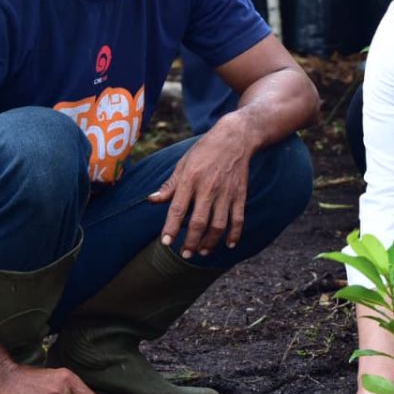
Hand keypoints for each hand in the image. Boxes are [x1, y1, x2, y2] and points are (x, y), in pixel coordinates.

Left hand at [148, 116, 256, 256]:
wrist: (235, 138)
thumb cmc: (204, 151)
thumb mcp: (183, 164)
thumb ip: (170, 185)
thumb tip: (152, 200)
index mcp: (190, 179)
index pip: (178, 209)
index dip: (171, 227)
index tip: (165, 242)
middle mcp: (208, 188)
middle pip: (199, 222)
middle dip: (190, 241)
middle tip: (185, 254)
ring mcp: (226, 192)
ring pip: (218, 225)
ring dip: (210, 242)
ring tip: (202, 252)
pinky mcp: (240, 195)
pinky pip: (238, 219)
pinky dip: (235, 234)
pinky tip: (229, 244)